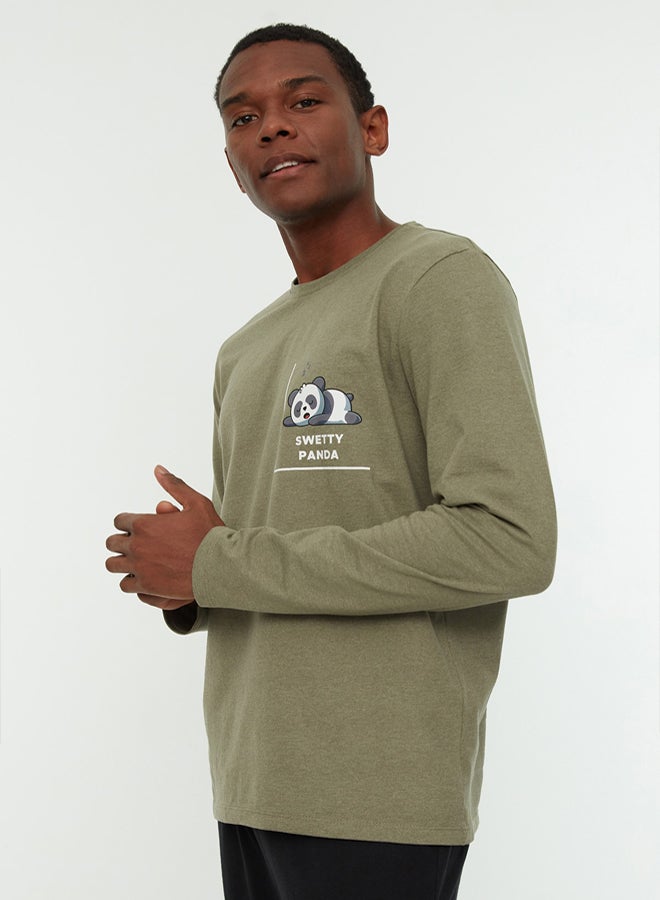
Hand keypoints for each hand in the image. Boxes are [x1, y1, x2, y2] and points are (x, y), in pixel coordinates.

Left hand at [105, 465, 223, 609]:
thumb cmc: (211, 533)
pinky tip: (144, 579)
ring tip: (136, 563)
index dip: (128, 523)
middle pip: (112, 543)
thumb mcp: (195, 502)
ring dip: (122, 563)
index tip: (138, 528)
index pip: (119, 521)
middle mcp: (137, 546)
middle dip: (121, 542)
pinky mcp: (147, 586)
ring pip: (114, 565)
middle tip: (136, 545)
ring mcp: (139, 567)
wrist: (221, 565)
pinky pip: (126, 585)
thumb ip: (173, 485)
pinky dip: (132, 582)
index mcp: (144, 524)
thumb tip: (158, 468)